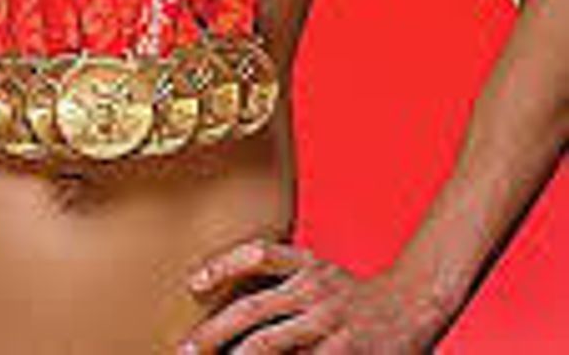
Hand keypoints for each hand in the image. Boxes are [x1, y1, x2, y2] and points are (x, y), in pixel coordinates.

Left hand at [180, 240, 446, 352]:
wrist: (414, 305)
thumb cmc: (353, 296)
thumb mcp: (320, 274)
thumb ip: (282, 282)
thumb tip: (231, 306)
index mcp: (307, 264)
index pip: (259, 253)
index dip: (223, 265)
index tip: (192, 283)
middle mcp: (315, 289)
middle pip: (253, 307)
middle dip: (213, 332)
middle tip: (184, 349)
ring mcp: (329, 323)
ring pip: (269, 343)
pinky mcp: (342, 352)